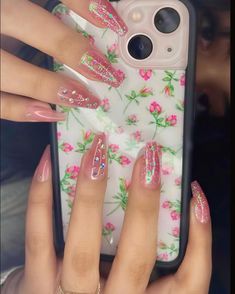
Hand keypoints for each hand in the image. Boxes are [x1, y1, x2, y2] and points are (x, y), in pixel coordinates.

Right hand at [1, 0, 126, 121]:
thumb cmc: (4, 20)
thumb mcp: (20, 7)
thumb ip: (50, 12)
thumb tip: (99, 19)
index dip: (83, 4)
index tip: (114, 24)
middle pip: (29, 25)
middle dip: (70, 48)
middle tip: (106, 73)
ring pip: (7, 69)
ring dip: (47, 85)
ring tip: (83, 99)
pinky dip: (19, 110)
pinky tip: (48, 114)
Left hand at [2, 134, 210, 292]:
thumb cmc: (105, 293)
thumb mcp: (136, 287)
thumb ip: (151, 262)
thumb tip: (175, 205)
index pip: (188, 282)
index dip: (200, 240)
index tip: (196, 197)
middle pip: (136, 258)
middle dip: (144, 205)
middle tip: (147, 158)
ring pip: (82, 247)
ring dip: (91, 193)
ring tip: (97, 152)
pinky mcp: (36, 283)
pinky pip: (38, 238)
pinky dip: (41, 199)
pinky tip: (48, 166)